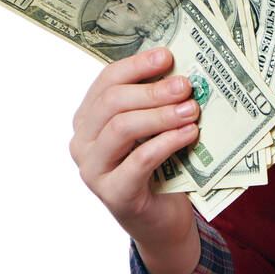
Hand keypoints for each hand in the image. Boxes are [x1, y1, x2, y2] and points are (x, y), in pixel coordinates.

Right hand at [69, 47, 198, 253]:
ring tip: (192, 110)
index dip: (137, 65)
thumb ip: (157, 100)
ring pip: (122, 128)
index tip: (168, 56)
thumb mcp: (155, 127)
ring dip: (161, 115)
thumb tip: (180, 68)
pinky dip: (167, 142)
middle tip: (186, 86)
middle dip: (152, 90)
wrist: (162, 217)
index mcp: (89, 118)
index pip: (106, 81)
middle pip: (112, 102)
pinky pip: (139, 160)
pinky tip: (189, 133)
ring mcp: (93, 170)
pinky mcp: (113, 194)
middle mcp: (82, 142)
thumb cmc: (159, 164)